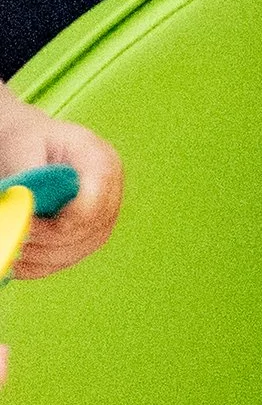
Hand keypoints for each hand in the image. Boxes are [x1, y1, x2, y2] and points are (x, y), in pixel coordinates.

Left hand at [0, 108, 122, 276]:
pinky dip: (36, 266)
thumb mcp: (24, 144)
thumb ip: (30, 175)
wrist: (28, 146)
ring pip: (75, 251)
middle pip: (88, 230)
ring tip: (9, 247)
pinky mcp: (83, 239)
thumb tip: (27, 206)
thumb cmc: (26, 139)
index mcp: (102, 161)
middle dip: (46, 239)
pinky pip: (62, 261)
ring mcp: (100, 219)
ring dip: (38, 256)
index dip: (70, 218)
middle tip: (12, 237)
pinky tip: (14, 258)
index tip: (32, 225)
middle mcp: (109, 192)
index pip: (97, 199)